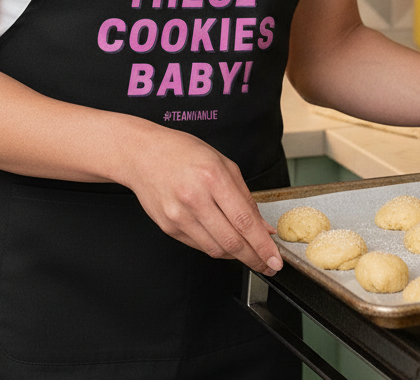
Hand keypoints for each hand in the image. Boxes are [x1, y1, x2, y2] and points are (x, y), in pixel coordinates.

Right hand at [118, 124, 282, 275]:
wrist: (143, 154)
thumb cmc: (185, 153)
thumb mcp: (223, 164)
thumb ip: (246, 196)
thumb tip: (263, 227)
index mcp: (213, 177)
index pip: (244, 220)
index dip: (263, 245)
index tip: (275, 259)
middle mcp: (195, 199)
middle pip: (231, 241)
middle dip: (254, 258)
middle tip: (268, 266)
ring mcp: (179, 216)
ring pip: (216, 249)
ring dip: (237, 257)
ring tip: (250, 255)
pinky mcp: (168, 227)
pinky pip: (199, 246)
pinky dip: (217, 248)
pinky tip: (227, 244)